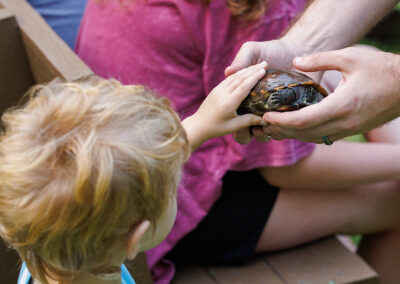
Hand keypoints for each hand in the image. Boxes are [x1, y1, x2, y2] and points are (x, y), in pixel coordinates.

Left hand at [182, 62, 266, 150]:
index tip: (263, 70)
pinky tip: (245, 71)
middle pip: (240, 78)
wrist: (198, 125)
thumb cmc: (216, 128)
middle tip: (265, 63)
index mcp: (228, 103)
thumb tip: (266, 120)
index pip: (243, 86)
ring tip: (258, 65)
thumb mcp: (234, 126)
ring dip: (247, 70)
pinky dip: (238, 73)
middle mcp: (223, 93)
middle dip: (253, 70)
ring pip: (234, 76)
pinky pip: (229, 79)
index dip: (254, 77)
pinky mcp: (215, 89)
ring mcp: (218, 90)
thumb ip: (250, 121)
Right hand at [224, 38, 305, 143]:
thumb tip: (228, 72)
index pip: (232, 114)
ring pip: (264, 134)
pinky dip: (280, 131)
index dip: (231, 120)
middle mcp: (256, 109)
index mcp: (243, 98)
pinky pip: (283, 131)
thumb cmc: (273, 50)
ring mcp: (273, 114)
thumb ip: (241, 59)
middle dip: (245, 132)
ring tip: (267, 125)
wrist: (299, 50)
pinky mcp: (289, 116)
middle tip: (250, 126)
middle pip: (245, 131)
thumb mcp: (254, 51)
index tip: (236, 116)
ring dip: (262, 134)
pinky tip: (282, 122)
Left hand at [262, 47, 399, 142]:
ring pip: (314, 139)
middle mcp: (344, 123)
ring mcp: (349, 130)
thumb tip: (295, 62)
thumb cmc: (381, 69)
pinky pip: (324, 137)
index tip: (266, 116)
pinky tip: (297, 127)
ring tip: (275, 127)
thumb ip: (320, 59)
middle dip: (282, 130)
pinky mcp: (352, 130)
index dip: (281, 121)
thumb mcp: (350, 57)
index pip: (303, 121)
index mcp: (341, 106)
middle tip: (264, 124)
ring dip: (293, 135)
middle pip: (304, 134)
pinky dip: (307, 134)